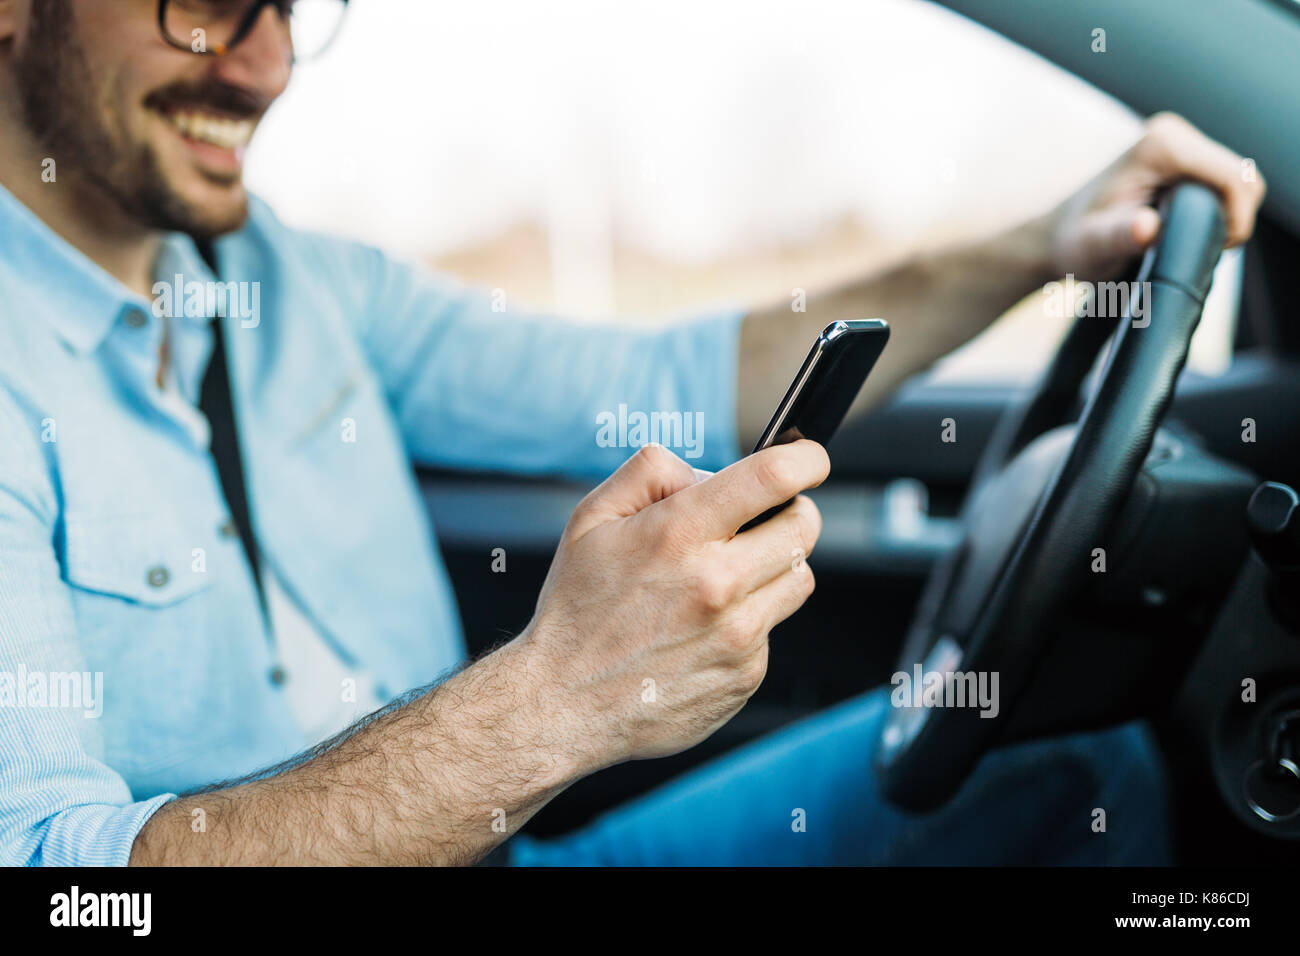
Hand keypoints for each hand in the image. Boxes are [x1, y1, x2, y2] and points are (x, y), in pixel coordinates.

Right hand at [516, 440, 828, 771]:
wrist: (563, 704)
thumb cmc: (576, 611)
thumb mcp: (591, 519)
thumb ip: (650, 473)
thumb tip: (704, 472)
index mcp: (678, 534)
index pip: (772, 479)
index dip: (805, 460)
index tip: (807, 460)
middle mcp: (716, 583)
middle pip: (803, 527)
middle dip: (793, 512)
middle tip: (764, 519)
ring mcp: (737, 634)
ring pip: (799, 579)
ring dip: (776, 567)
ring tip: (727, 578)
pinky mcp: (745, 675)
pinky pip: (772, 631)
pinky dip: (749, 621)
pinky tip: (704, 630)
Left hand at [1048, 112, 1266, 280]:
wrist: (1058, 235)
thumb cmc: (1073, 241)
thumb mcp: (1094, 246)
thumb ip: (1120, 236)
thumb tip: (1147, 227)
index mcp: (1161, 145)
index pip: (1233, 176)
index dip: (1237, 218)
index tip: (1215, 250)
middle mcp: (1173, 135)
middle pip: (1241, 177)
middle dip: (1232, 219)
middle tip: (1199, 251)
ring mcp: (1179, 145)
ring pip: (1236, 182)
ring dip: (1225, 217)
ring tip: (1189, 244)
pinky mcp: (1182, 160)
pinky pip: (1222, 186)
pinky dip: (1217, 212)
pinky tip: (1188, 232)